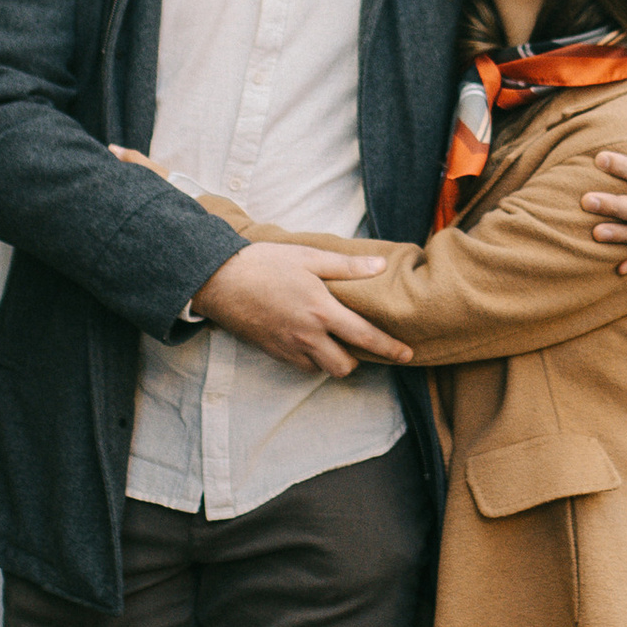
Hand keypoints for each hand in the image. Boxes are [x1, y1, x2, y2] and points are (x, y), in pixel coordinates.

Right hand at [191, 244, 411, 376]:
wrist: (220, 280)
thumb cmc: (265, 263)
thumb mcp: (309, 257)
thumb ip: (347, 267)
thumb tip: (380, 267)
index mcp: (321, 311)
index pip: (365, 337)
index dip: (389, 348)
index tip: (407, 354)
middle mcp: (307, 335)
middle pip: (344, 366)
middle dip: (357, 359)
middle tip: (360, 344)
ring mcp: (288, 347)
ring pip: (322, 369)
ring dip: (333, 360)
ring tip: (336, 342)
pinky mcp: (272, 351)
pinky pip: (300, 365)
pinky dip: (312, 359)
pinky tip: (311, 341)